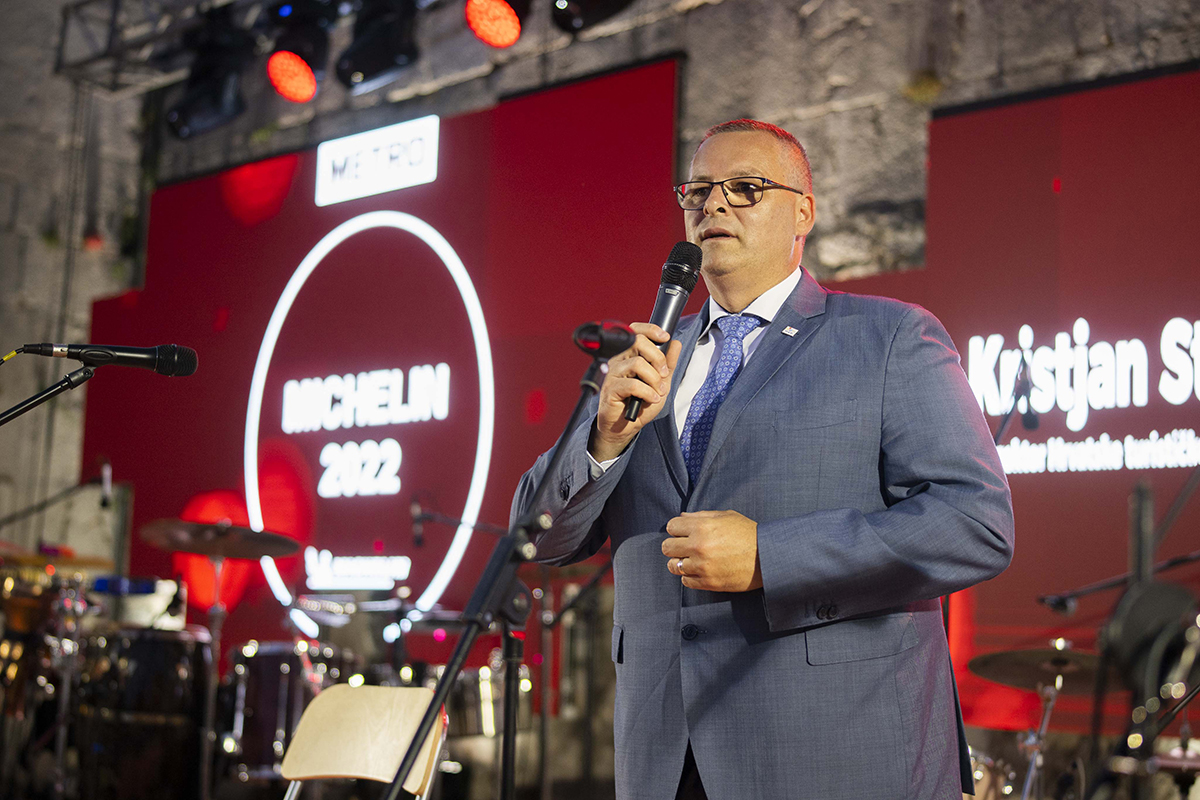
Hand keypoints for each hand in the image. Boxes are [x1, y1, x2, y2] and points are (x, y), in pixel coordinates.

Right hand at [589, 323, 681, 461]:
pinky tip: (651, 399)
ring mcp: (612, 374)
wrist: (626, 426)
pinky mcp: (610, 389)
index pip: (635, 330)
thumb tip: (675, 343)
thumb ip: (669, 363)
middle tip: (664, 374)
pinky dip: (647, 392)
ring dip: (654, 380)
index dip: (650, 329)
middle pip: (637, 342)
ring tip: (658, 392)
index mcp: (629, 355)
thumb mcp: (661, 381)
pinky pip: (632, 384)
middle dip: (658, 358)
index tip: (665, 337)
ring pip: (637, 364)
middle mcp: (618, 360)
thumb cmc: (640, 403)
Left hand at [662, 510, 761, 591]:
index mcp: (702, 526)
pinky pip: (686, 582)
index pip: (671, 526)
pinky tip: (699, 571)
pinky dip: (690, 577)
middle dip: (674, 546)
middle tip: (684, 547)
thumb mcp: (727, 516)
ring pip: (673, 566)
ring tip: (690, 560)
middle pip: (667, 547)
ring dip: (680, 562)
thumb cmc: (749, 534)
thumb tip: (682, 517)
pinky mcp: (708, 582)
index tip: (682, 533)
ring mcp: (702, 566)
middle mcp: (698, 546)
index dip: (676, 529)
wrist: (768, 557)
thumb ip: (701, 516)